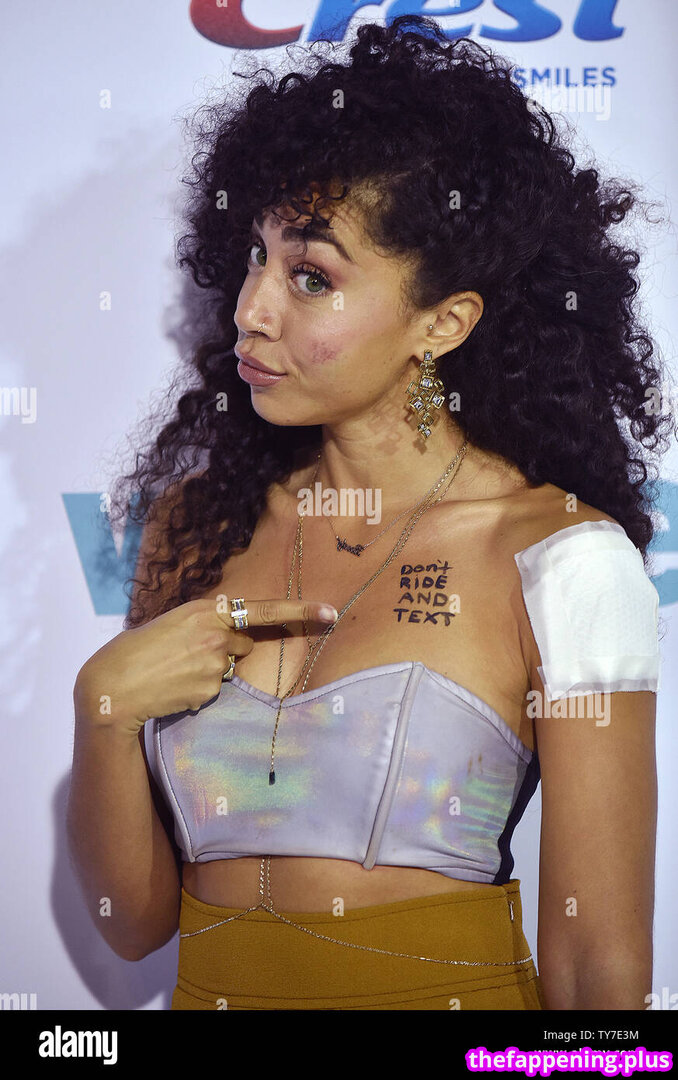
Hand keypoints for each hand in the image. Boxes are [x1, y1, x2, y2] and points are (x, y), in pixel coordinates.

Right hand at [74, 596, 337, 733]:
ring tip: (175, 671)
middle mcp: (215, 633)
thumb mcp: (172, 622)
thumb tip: (232, 635)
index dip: (300, 612)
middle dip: (226, 650)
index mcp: (204, 609)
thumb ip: (204, 623)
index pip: (263, 609)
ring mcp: (214, 663)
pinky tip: (175, 688)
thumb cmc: (136, 650)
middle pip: (244, 644)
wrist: (113, 685)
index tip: (330, 612)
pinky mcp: (210, 689)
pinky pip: (216, 690)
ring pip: (230, 668)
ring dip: (211, 671)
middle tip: (187, 654)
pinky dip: (200, 690)